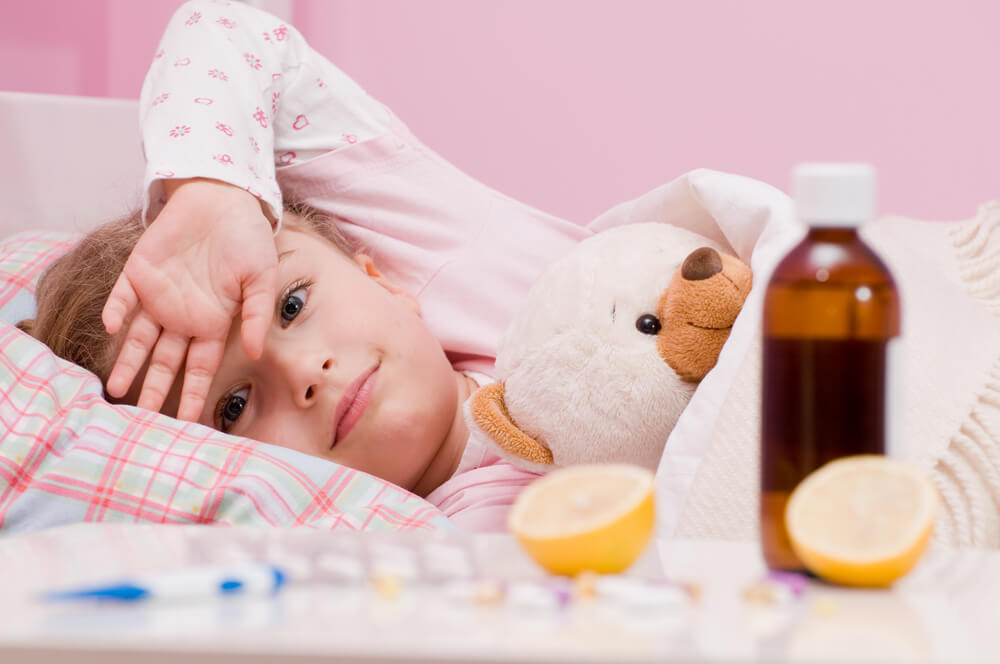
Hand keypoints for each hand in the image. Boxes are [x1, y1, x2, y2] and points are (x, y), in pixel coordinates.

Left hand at [102, 178, 278, 421]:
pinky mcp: (138, 272)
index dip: (194, 394)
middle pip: (164, 361)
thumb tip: (257, 352)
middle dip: (154, 389)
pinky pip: (122, 297)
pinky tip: (111, 328)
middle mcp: (183, 315)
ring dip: (126, 362)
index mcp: (213, 321)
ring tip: (114, 389)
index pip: (200, 367)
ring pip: (137, 338)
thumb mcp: (263, 278)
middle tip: (141, 420)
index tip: (188, 422)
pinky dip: (115, 311)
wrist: (223, 197)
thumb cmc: (249, 239)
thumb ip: (258, 315)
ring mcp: (158, 295)